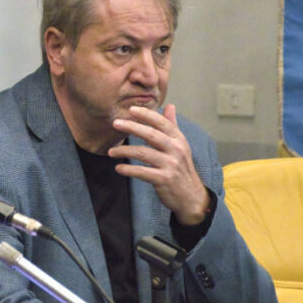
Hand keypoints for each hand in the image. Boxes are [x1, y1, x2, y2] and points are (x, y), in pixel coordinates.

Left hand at [110, 104, 209, 223]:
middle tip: (115, 124)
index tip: (131, 110)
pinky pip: (142, 172)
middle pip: (151, 135)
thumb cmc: (181, 168)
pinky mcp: (164, 179)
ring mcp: (170, 165)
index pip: (162, 123)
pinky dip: (129, 170)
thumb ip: (172, 126)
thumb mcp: (180, 146)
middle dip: (132, 127)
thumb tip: (170, 105)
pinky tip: (118, 168)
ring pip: (143, 153)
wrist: (191, 196)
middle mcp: (176, 150)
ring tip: (111, 152)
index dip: (147, 115)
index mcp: (179, 140)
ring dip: (124, 151)